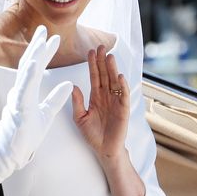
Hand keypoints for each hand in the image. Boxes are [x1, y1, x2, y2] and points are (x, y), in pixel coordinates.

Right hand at [0, 25, 72, 183]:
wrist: (13, 152)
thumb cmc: (26, 134)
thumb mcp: (47, 114)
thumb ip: (56, 99)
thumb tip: (70, 84)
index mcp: (28, 91)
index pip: (36, 67)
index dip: (44, 52)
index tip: (53, 38)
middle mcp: (21, 91)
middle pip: (29, 64)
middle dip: (36, 46)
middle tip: (43, 28)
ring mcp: (18, 99)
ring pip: (26, 73)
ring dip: (34, 56)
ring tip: (41, 41)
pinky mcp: (19, 108)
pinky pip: (24, 89)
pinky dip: (29, 75)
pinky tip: (34, 64)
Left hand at [71, 45, 129, 160]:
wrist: (104, 150)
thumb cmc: (92, 134)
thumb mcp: (80, 117)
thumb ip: (77, 102)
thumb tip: (73, 86)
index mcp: (96, 96)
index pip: (94, 76)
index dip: (93, 64)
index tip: (90, 51)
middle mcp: (106, 96)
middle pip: (105, 75)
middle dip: (102, 61)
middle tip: (101, 46)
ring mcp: (115, 101)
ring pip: (114, 82)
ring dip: (112, 69)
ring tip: (109, 56)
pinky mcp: (123, 110)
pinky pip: (123, 95)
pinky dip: (122, 86)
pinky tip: (119, 76)